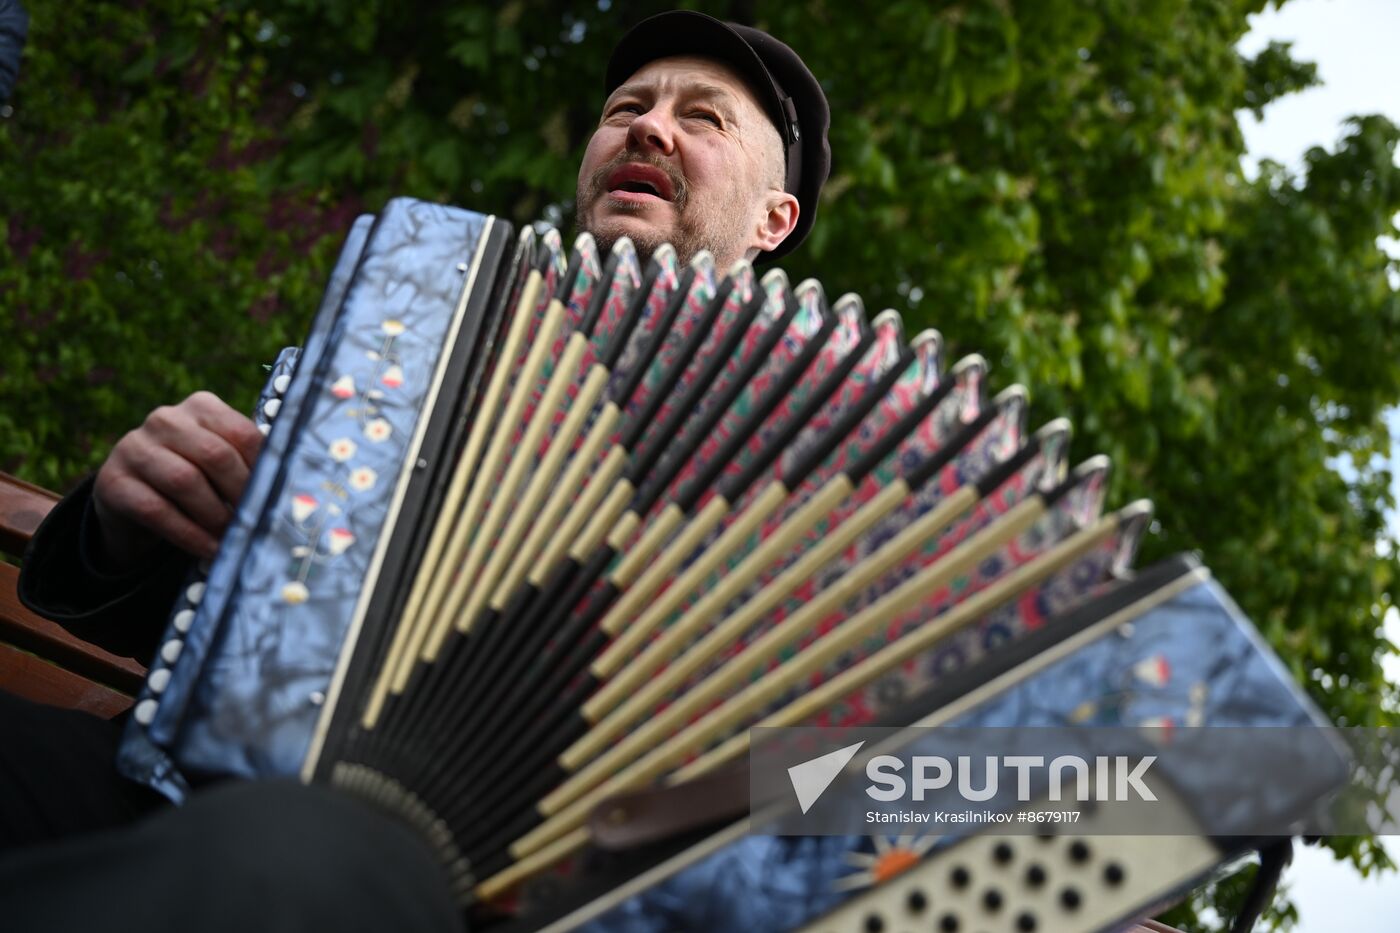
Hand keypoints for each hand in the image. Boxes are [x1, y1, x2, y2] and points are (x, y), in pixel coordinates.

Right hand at [91, 391, 262, 569]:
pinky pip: (156, 510)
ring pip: (185, 481)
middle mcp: (165, 419)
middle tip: (257, 521)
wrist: (132, 497)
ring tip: (233, 537)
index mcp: (201, 407)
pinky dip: (189, 534)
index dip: (263, 469)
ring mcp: (134, 447)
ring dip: (215, 516)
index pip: (242, 433)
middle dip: (241, 494)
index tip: (277, 497)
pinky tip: (209, 549)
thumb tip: (285, 493)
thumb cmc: (193, 477)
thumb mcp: (218, 462)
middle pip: (215, 455)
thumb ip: (247, 466)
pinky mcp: (113, 481)